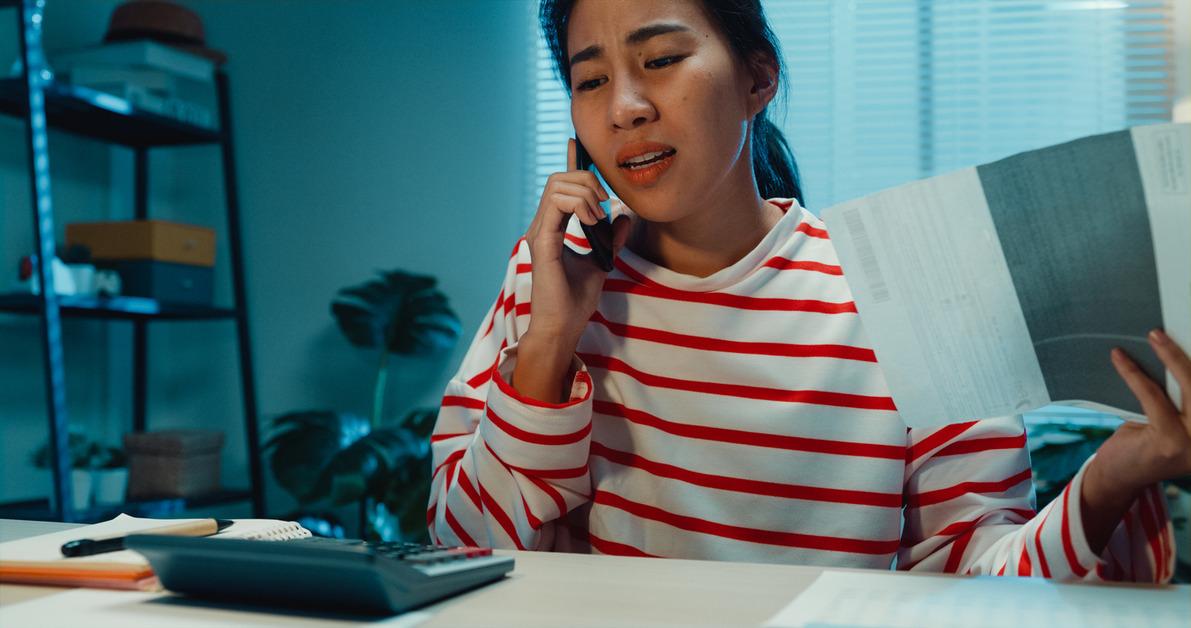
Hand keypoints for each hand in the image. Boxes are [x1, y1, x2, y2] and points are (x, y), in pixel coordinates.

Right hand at [522, 138, 632, 344]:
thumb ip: (612, 238)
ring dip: (585, 193)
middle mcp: (542, 225)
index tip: (577, 145)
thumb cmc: (575, 301)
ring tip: (598, 218)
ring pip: (557, 185)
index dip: (570, 164)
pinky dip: (579, 204)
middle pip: (559, 178)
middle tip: (605, 206)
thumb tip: (625, 216)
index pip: (560, 187)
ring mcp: (538, 232)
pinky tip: (592, 221)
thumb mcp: (602, 262)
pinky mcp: (541, 241)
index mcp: (552, 228)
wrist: (563, 326)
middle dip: (587, 181)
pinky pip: (556, 203)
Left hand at [1080, 329, 1190, 552]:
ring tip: (1155, 337)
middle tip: (1167, 332)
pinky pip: (1154, 398)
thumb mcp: (1171, 418)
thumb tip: (1174, 354)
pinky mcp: (1170, 443)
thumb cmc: (1144, 442)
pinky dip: (1136, 375)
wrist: (1117, 478)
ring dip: (1173, 359)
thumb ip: (1180, 397)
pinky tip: (1120, 359)